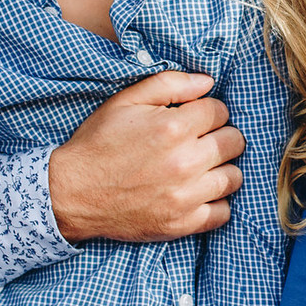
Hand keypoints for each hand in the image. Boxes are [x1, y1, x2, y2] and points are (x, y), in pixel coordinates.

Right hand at [49, 70, 244, 242]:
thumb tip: (207, 81)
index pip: (220, 111)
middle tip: (200, 141)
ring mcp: (186, 196)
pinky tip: (197, 192)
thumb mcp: (125, 101)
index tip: (194, 119)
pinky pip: (223, 212)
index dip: (208, 111)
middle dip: (220, 136)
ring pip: (234, 177)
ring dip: (222, 169)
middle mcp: (185, 162)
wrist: (71, 193)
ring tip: (201, 167)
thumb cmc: (98, 143)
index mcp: (173, 128)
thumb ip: (169, 84)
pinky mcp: (182, 224)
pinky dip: (216, 202)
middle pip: (234, 142)